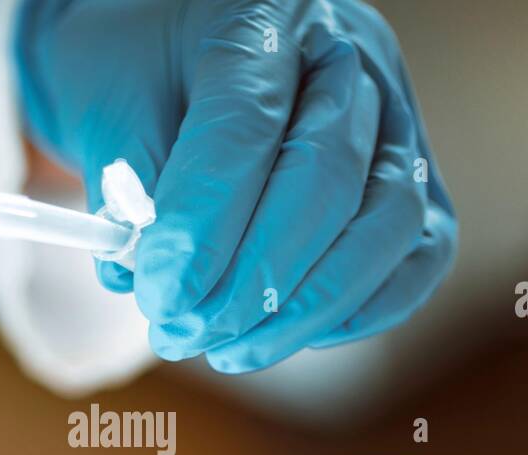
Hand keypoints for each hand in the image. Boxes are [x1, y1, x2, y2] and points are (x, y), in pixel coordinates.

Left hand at [15, 0, 455, 372]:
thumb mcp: (110, 106)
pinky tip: (295, 334)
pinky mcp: (417, 177)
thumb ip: (128, 191)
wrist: (180, 46)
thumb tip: (143, 283)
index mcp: (262, 13)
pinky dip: (361, 308)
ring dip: (308, 307)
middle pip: (326, 178)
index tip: (161, 296)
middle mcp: (346, 58)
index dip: (205, 224)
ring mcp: (395, 117)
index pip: (246, 125)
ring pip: (386, 223)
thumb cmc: (142, 73)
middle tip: (186, 331)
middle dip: (253, 281)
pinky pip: (418, 253)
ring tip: (232, 348)